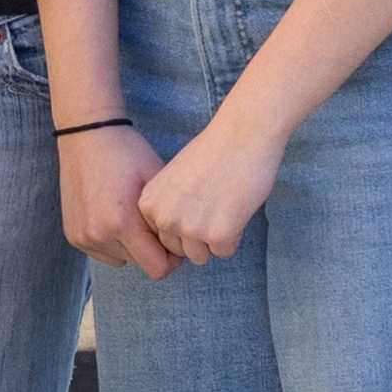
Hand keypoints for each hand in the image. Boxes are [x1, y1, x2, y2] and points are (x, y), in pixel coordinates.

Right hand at [58, 121, 178, 280]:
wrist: (87, 134)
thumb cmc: (128, 153)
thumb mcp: (158, 183)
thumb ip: (169, 220)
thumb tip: (182, 246)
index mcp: (122, 223)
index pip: (158, 269)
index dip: (172, 258)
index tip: (174, 239)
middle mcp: (98, 235)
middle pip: (140, 265)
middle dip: (152, 249)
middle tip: (154, 223)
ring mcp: (83, 237)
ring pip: (121, 260)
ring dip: (131, 246)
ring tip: (133, 217)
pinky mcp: (73, 235)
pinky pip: (103, 252)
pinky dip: (112, 242)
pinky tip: (113, 216)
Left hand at [132, 111, 284, 270]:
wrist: (243, 135)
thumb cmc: (212, 153)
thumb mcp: (172, 180)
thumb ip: (166, 208)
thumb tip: (170, 240)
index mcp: (149, 204)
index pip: (161, 238)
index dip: (183, 223)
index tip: (196, 202)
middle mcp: (164, 218)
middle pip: (179, 250)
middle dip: (198, 235)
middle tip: (213, 204)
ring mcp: (190, 228)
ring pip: (201, 256)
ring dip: (214, 238)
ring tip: (223, 206)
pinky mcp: (218, 235)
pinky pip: (224, 252)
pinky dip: (234, 235)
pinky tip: (236, 208)